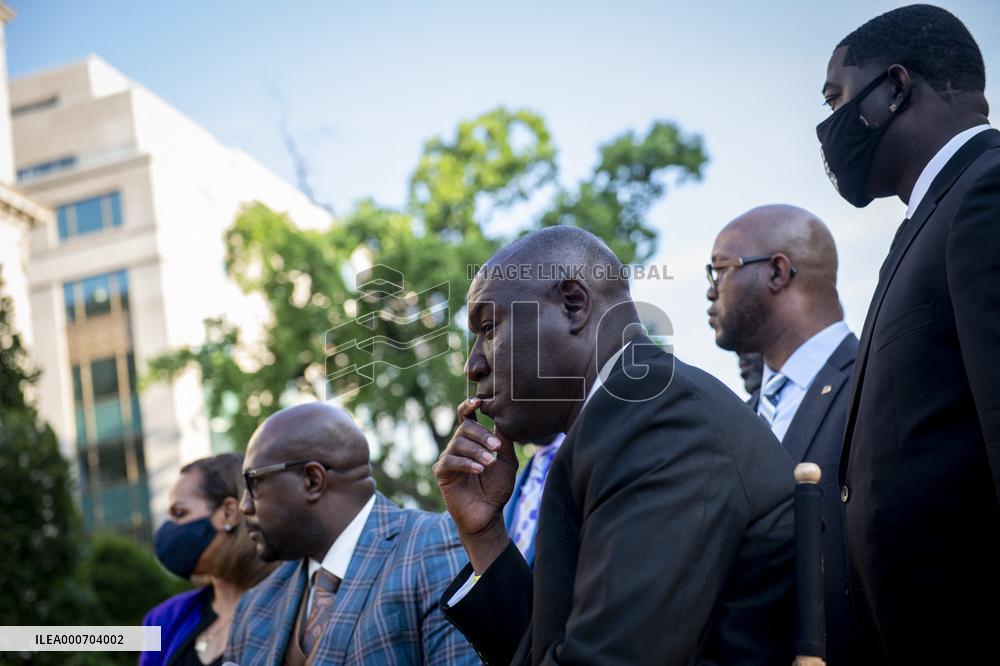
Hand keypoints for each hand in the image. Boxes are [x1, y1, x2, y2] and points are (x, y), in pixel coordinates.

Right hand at [433, 398, 517, 570]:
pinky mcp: (441, 473)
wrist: (488, 515)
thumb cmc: (497, 488)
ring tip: (489, 463)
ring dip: (476, 451)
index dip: (469, 406)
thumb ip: (503, 442)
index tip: (478, 402)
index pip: (466, 418)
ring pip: (458, 444)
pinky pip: (450, 461)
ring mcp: (448, 459)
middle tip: (496, 446)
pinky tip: (479, 470)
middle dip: (481, 435)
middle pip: (464, 429)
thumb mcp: (507, 463)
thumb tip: (501, 421)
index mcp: (473, 441)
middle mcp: (458, 446)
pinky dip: (466, 463)